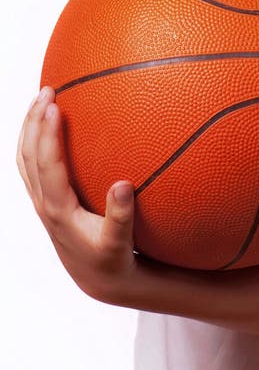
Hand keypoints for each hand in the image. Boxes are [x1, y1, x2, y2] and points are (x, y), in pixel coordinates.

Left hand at [16, 86, 138, 303]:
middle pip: (27, 155)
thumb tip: (122, 184)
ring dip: (29, 128)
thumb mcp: (119, 242)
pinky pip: (32, 165)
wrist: (98, 279)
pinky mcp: (46, 201)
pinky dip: (35, 141)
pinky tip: (50, 125)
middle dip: (33, 121)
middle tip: (47, 89)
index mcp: (58, 210)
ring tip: (42, 99)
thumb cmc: (112, 259)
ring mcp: (41, 202)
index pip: (46, 165)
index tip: (53, 106)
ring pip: (24, 159)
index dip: (47, 134)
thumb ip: (120, 216)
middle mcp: (43, 204)